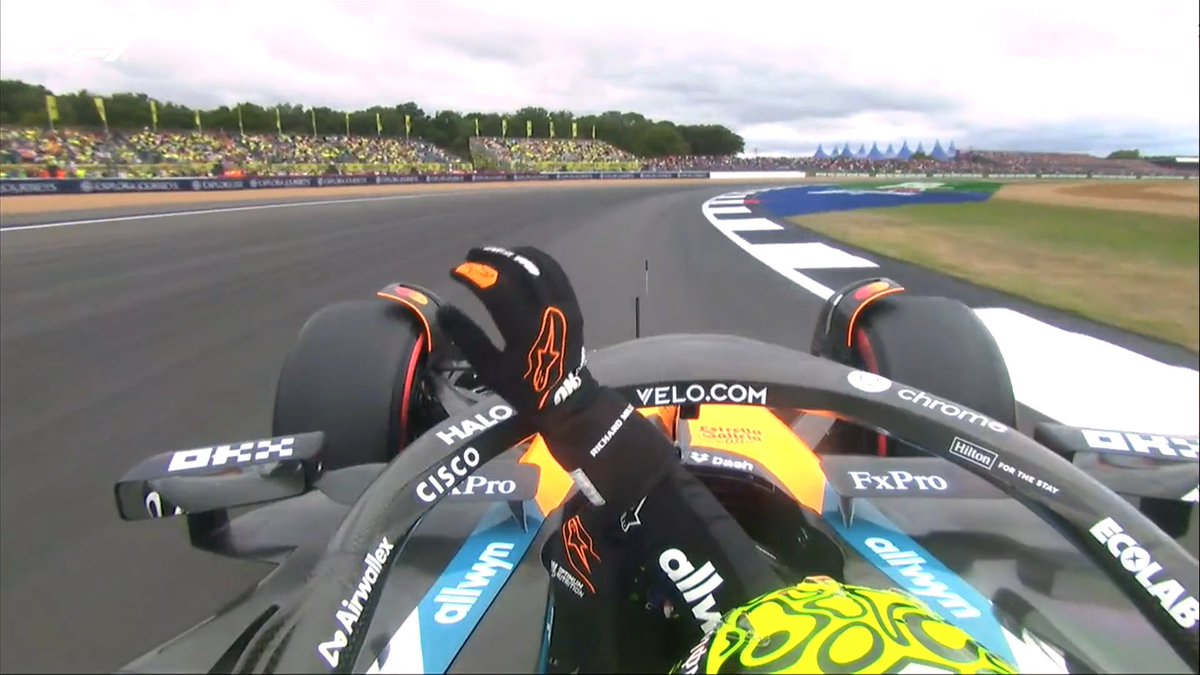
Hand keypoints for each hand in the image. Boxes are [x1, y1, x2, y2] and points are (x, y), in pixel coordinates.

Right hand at [437, 245, 596, 417]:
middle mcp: (548, 311)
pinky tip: (517, 259)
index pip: (497, 289)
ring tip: (491, 255)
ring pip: (539, 264)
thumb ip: (467, 338)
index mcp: (525, 331)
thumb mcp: (489, 370)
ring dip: (512, 255)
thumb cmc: (525, 387)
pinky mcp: (572, 303)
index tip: (455, 272)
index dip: (473, 275)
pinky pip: (555, 270)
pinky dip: (534, 259)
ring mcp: (564, 305)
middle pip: (519, 269)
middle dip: (492, 257)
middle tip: (471, 256)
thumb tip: (445, 310)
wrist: (567, 397)